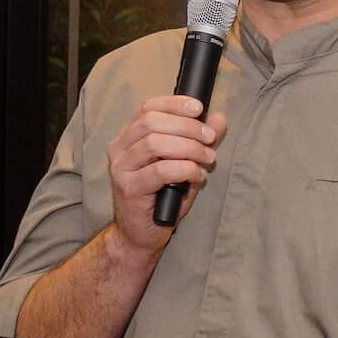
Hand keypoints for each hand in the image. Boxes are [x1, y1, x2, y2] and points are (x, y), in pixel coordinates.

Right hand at [108, 96, 227, 250]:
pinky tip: (198, 176)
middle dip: (188, 127)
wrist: (141, 234)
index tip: (199, 108)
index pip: (149, 108)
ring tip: (207, 158)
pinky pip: (160, 170)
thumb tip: (218, 119)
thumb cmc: (162, 197)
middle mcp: (120, 148)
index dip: (175, 104)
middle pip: (152, 122)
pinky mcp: (129, 187)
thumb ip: (199, 140)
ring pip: (156, 143)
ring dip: (189, 147)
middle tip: (210, 139)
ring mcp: (121, 168)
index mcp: (129, 137)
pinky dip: (185, 169)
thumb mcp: (185, 163)